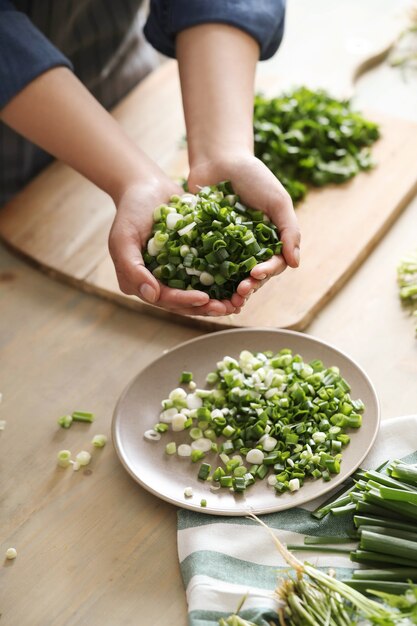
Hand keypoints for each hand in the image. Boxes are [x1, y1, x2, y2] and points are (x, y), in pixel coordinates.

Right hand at [108, 178, 241, 315]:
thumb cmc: (131, 210)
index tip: (204, 298)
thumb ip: (132, 268)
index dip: (184, 301)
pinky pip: (205, 275)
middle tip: (228, 307)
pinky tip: (238, 283)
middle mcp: (156, 282)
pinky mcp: (189, 261)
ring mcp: (173, 272)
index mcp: (138, 282)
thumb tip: (151, 296)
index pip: (164, 298)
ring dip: (216, 300)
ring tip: (236, 303)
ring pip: (196, 293)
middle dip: (205, 307)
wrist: (147, 186)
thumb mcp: (123, 238)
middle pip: (182, 302)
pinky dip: (221, 281)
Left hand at [188, 154, 300, 305]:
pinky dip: (206, 277)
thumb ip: (289, 230)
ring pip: (230, 276)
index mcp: (270, 240)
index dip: (266, 272)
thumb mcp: (277, 200)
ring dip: (229, 289)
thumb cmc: (253, 176)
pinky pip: (207, 264)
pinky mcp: (206, 244)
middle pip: (252, 275)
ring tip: (224, 298)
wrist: (218, 159)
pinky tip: (201, 286)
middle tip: (239, 293)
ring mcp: (228, 248)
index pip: (273, 264)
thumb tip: (295, 264)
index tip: (256, 274)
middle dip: (248, 286)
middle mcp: (250, 248)